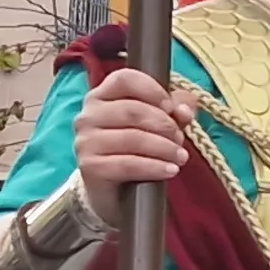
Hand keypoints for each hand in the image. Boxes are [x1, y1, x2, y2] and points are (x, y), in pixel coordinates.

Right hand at [72, 68, 196, 226]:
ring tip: (181, 157)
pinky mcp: (90, 166)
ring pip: (132, 138)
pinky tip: (170, 170)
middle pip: (132, 110)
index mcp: (102, 95)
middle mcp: (88, 115)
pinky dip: (154, 166)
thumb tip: (184, 109)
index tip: (172, 108)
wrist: (114, 190)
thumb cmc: (137, 148)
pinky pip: (127, 164)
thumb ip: (175, 109)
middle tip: (180, 138)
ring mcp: (86, 141)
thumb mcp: (159, 124)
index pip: (125, 79)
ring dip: (164, 147)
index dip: (153, 90)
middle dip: (164, 125)